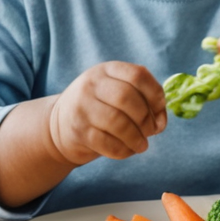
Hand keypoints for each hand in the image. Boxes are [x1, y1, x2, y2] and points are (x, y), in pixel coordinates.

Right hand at [47, 61, 167, 163]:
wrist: (58, 126)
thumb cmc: (100, 109)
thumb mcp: (116, 93)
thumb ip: (143, 101)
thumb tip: (160, 123)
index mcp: (107, 70)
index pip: (138, 75)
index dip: (155, 94)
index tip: (160, 109)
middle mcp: (91, 84)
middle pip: (127, 98)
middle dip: (145, 119)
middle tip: (151, 131)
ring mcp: (82, 107)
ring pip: (118, 122)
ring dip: (136, 138)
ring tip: (142, 145)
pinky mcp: (78, 131)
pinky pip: (107, 143)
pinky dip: (123, 150)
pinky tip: (127, 150)